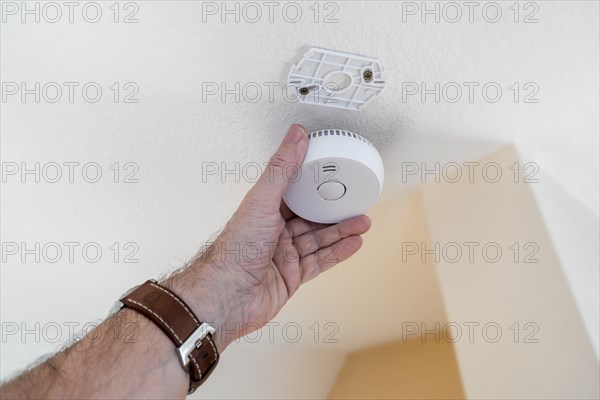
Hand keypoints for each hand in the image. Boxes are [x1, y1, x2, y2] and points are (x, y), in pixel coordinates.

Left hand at [165, 124, 370, 349]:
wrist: (229, 295)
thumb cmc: (236, 249)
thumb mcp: (262, 199)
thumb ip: (282, 168)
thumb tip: (294, 136)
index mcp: (263, 211)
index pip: (293, 193)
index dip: (314, 184)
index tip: (332, 173)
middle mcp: (273, 232)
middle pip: (311, 218)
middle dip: (335, 211)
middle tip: (355, 201)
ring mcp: (283, 256)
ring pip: (319, 239)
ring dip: (342, 231)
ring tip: (362, 222)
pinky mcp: (292, 277)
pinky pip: (320, 262)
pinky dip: (338, 252)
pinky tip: (353, 244)